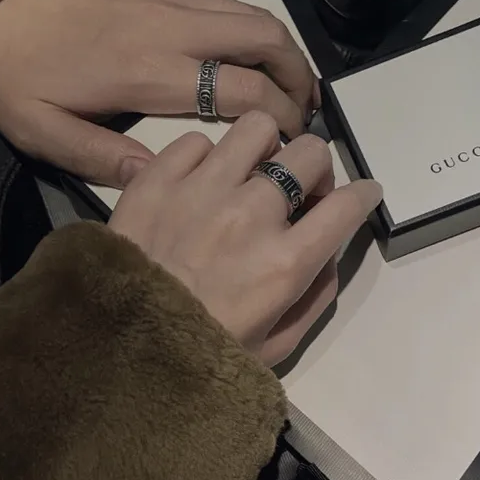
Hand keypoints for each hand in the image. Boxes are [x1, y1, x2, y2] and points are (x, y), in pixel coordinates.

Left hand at [0, 0, 318, 188]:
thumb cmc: (18, 71)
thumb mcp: (44, 130)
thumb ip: (104, 159)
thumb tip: (167, 177)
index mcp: (151, 72)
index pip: (242, 89)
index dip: (281, 116)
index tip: (296, 144)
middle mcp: (174, 32)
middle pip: (263, 43)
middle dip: (299, 80)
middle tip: (310, 116)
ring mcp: (173, 4)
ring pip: (254, 17)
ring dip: (288, 51)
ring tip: (300, 87)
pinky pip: (232, 5)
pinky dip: (261, 31)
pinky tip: (263, 55)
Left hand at [108, 112, 381, 364]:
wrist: (116, 349)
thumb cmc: (201, 352)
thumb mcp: (277, 345)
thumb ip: (316, 297)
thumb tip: (328, 253)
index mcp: (285, 263)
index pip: (347, 205)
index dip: (363, 193)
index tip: (360, 193)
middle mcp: (251, 214)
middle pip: (310, 153)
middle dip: (315, 169)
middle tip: (296, 191)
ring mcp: (201, 190)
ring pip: (257, 127)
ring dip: (264, 149)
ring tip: (249, 173)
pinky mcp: (155, 179)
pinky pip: (196, 141)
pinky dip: (204, 158)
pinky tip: (198, 184)